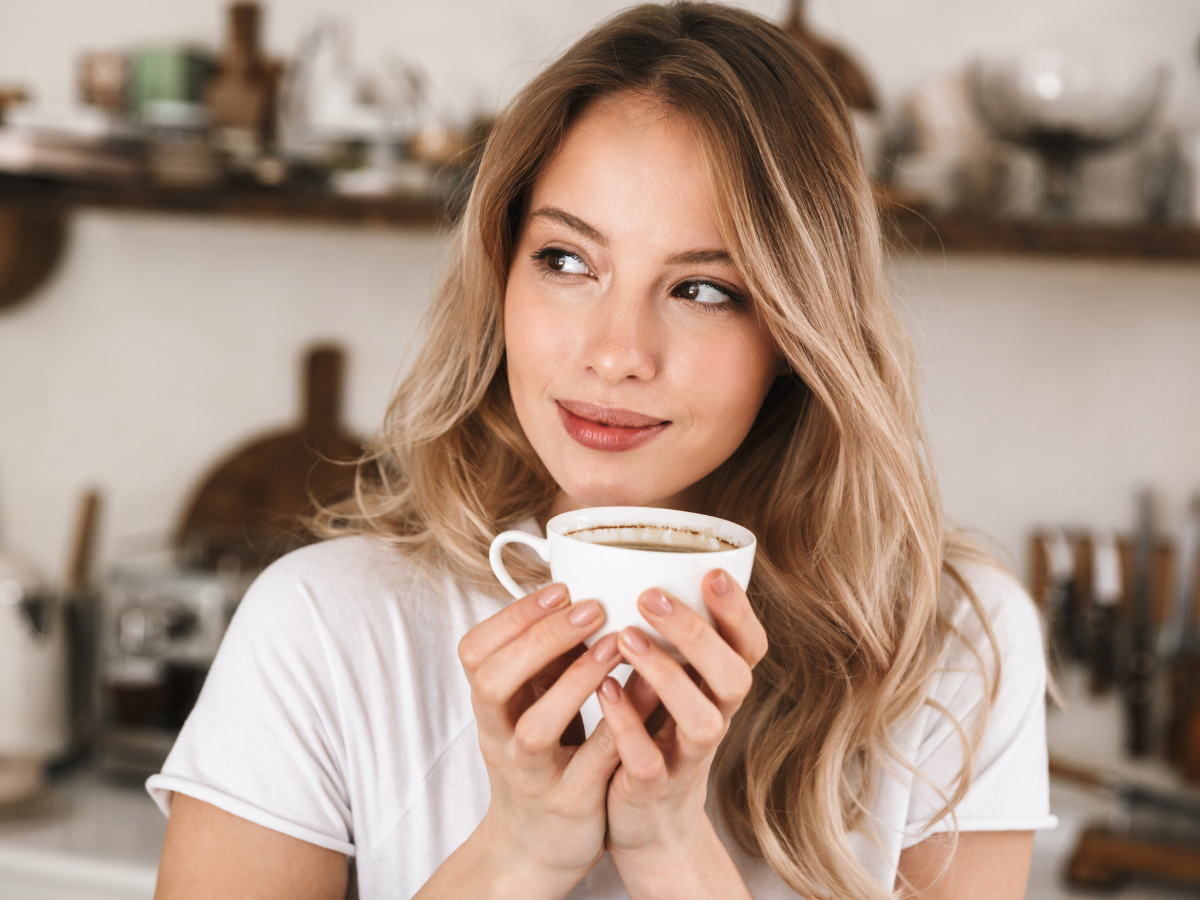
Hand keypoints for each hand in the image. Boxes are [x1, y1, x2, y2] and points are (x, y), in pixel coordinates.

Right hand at [455, 583, 624, 898]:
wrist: (534, 847)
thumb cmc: (540, 759)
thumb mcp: (529, 705)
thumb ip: (545, 659)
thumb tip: (578, 590)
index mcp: (490, 707)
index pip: (475, 652)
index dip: (513, 616)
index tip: (560, 587)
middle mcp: (500, 738)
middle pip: (494, 682)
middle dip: (540, 639)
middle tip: (590, 607)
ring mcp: (531, 774)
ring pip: (535, 728)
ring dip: (574, 682)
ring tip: (615, 646)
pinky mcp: (569, 804)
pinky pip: (590, 764)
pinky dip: (615, 727)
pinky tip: (645, 694)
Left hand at [597, 569, 767, 895]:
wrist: (648, 823)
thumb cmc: (657, 733)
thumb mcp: (672, 682)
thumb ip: (666, 638)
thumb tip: (635, 565)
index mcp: (720, 687)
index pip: (750, 645)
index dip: (739, 611)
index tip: (712, 572)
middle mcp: (716, 718)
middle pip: (734, 676)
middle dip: (696, 633)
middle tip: (651, 596)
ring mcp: (688, 756)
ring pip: (702, 720)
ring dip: (666, 677)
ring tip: (625, 639)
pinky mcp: (655, 787)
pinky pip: (648, 760)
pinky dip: (628, 725)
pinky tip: (605, 691)